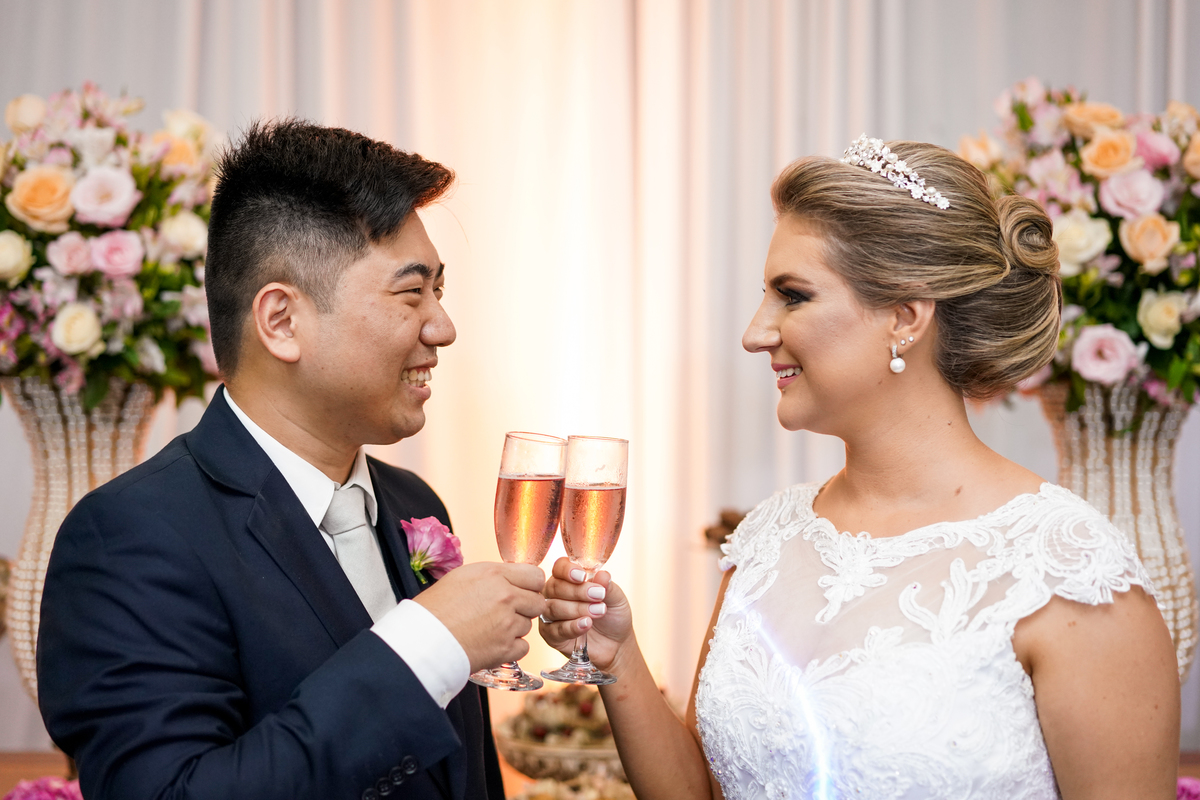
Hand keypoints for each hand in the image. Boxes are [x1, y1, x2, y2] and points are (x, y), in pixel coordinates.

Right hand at [413, 561, 546, 672]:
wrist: (423, 640)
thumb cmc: (436, 608)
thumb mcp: (463, 576)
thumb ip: (495, 575)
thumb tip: (514, 576)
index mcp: (495, 575)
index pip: (536, 576)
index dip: (530, 585)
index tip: (522, 590)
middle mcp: (506, 597)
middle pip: (537, 601)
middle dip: (525, 607)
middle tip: (505, 612)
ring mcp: (507, 624)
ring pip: (528, 625)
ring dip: (515, 627)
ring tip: (489, 628)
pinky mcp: (505, 648)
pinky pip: (523, 646)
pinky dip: (511, 647)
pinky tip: (492, 642)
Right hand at [538, 557, 632, 670]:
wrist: (617, 644)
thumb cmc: (613, 615)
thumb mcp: (616, 598)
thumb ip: (607, 586)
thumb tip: (602, 574)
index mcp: (568, 579)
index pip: (559, 567)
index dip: (567, 570)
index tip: (582, 576)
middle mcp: (555, 595)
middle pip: (555, 587)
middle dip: (577, 591)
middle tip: (598, 596)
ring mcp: (551, 615)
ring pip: (553, 608)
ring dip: (577, 609)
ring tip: (598, 611)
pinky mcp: (551, 636)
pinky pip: (555, 630)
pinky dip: (572, 626)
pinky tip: (586, 624)